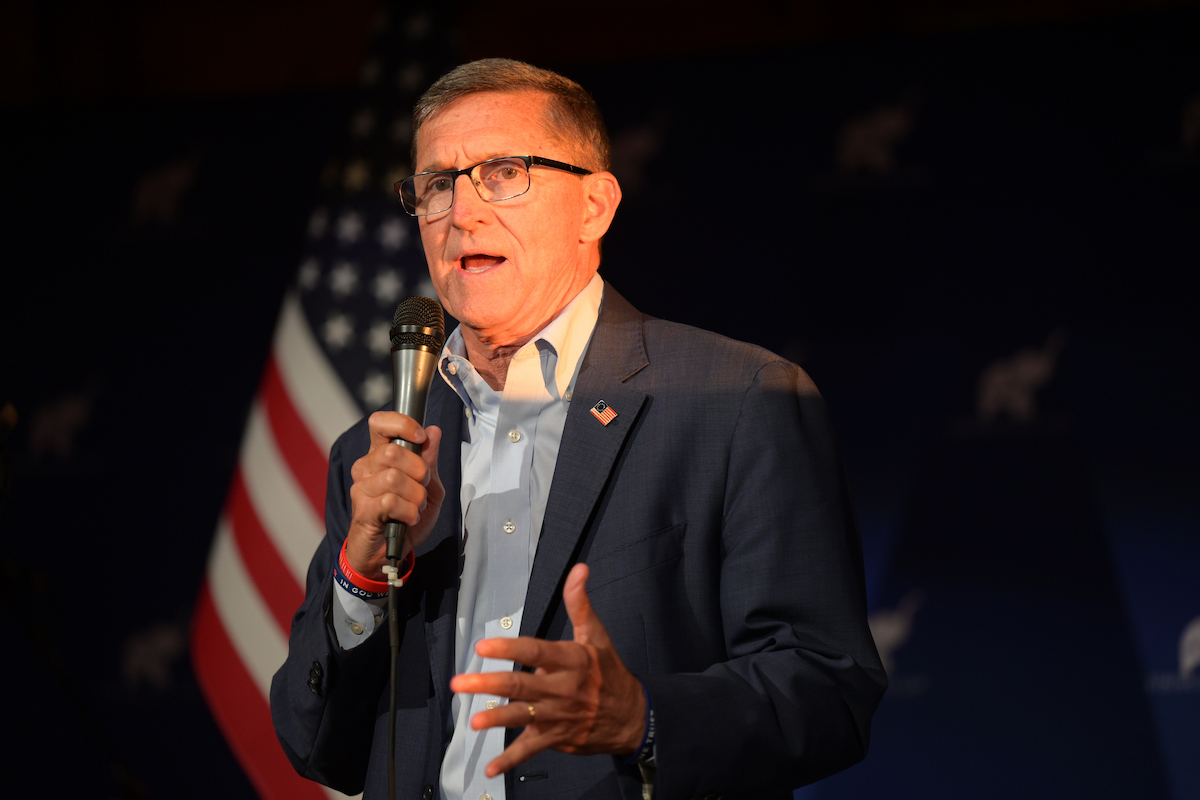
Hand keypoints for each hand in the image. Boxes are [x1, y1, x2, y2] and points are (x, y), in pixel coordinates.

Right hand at [346, 411, 443, 579]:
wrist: (390, 553)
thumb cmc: (406, 515)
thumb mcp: (429, 486)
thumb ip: (430, 460)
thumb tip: (434, 431)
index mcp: (381, 454)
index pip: (379, 423)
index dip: (401, 424)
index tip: (420, 437)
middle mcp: (366, 467)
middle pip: (393, 452)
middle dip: (419, 471)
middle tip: (422, 487)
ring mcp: (361, 488)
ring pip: (393, 478)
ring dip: (415, 496)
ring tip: (416, 506)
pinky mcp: (362, 510)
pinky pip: (390, 502)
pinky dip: (409, 512)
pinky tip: (409, 519)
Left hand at [449, 563, 645, 777]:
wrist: (632, 716)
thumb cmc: (609, 673)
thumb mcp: (597, 636)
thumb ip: (580, 603)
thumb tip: (579, 570)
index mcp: (571, 661)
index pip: (536, 651)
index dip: (510, 648)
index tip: (484, 646)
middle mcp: (562, 688)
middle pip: (522, 685)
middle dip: (489, 684)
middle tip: (461, 682)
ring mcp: (557, 716)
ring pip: (523, 716)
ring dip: (497, 718)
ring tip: (473, 720)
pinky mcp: (555, 738)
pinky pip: (530, 750)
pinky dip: (509, 760)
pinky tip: (491, 766)